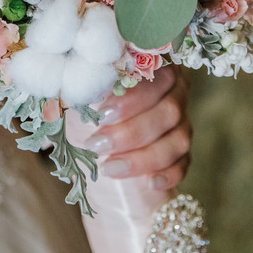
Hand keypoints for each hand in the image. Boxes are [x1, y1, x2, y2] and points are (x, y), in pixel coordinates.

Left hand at [85, 66, 191, 190]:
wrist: (97, 138)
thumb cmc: (88, 107)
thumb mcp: (82, 94)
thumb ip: (80, 90)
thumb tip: (68, 96)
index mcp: (154, 69)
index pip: (154, 78)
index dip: (131, 98)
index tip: (102, 115)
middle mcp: (175, 92)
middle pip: (169, 111)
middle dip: (132, 132)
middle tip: (97, 145)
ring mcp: (182, 122)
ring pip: (178, 140)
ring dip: (144, 157)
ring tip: (109, 168)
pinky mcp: (183, 151)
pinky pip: (184, 163)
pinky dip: (169, 174)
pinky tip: (149, 182)